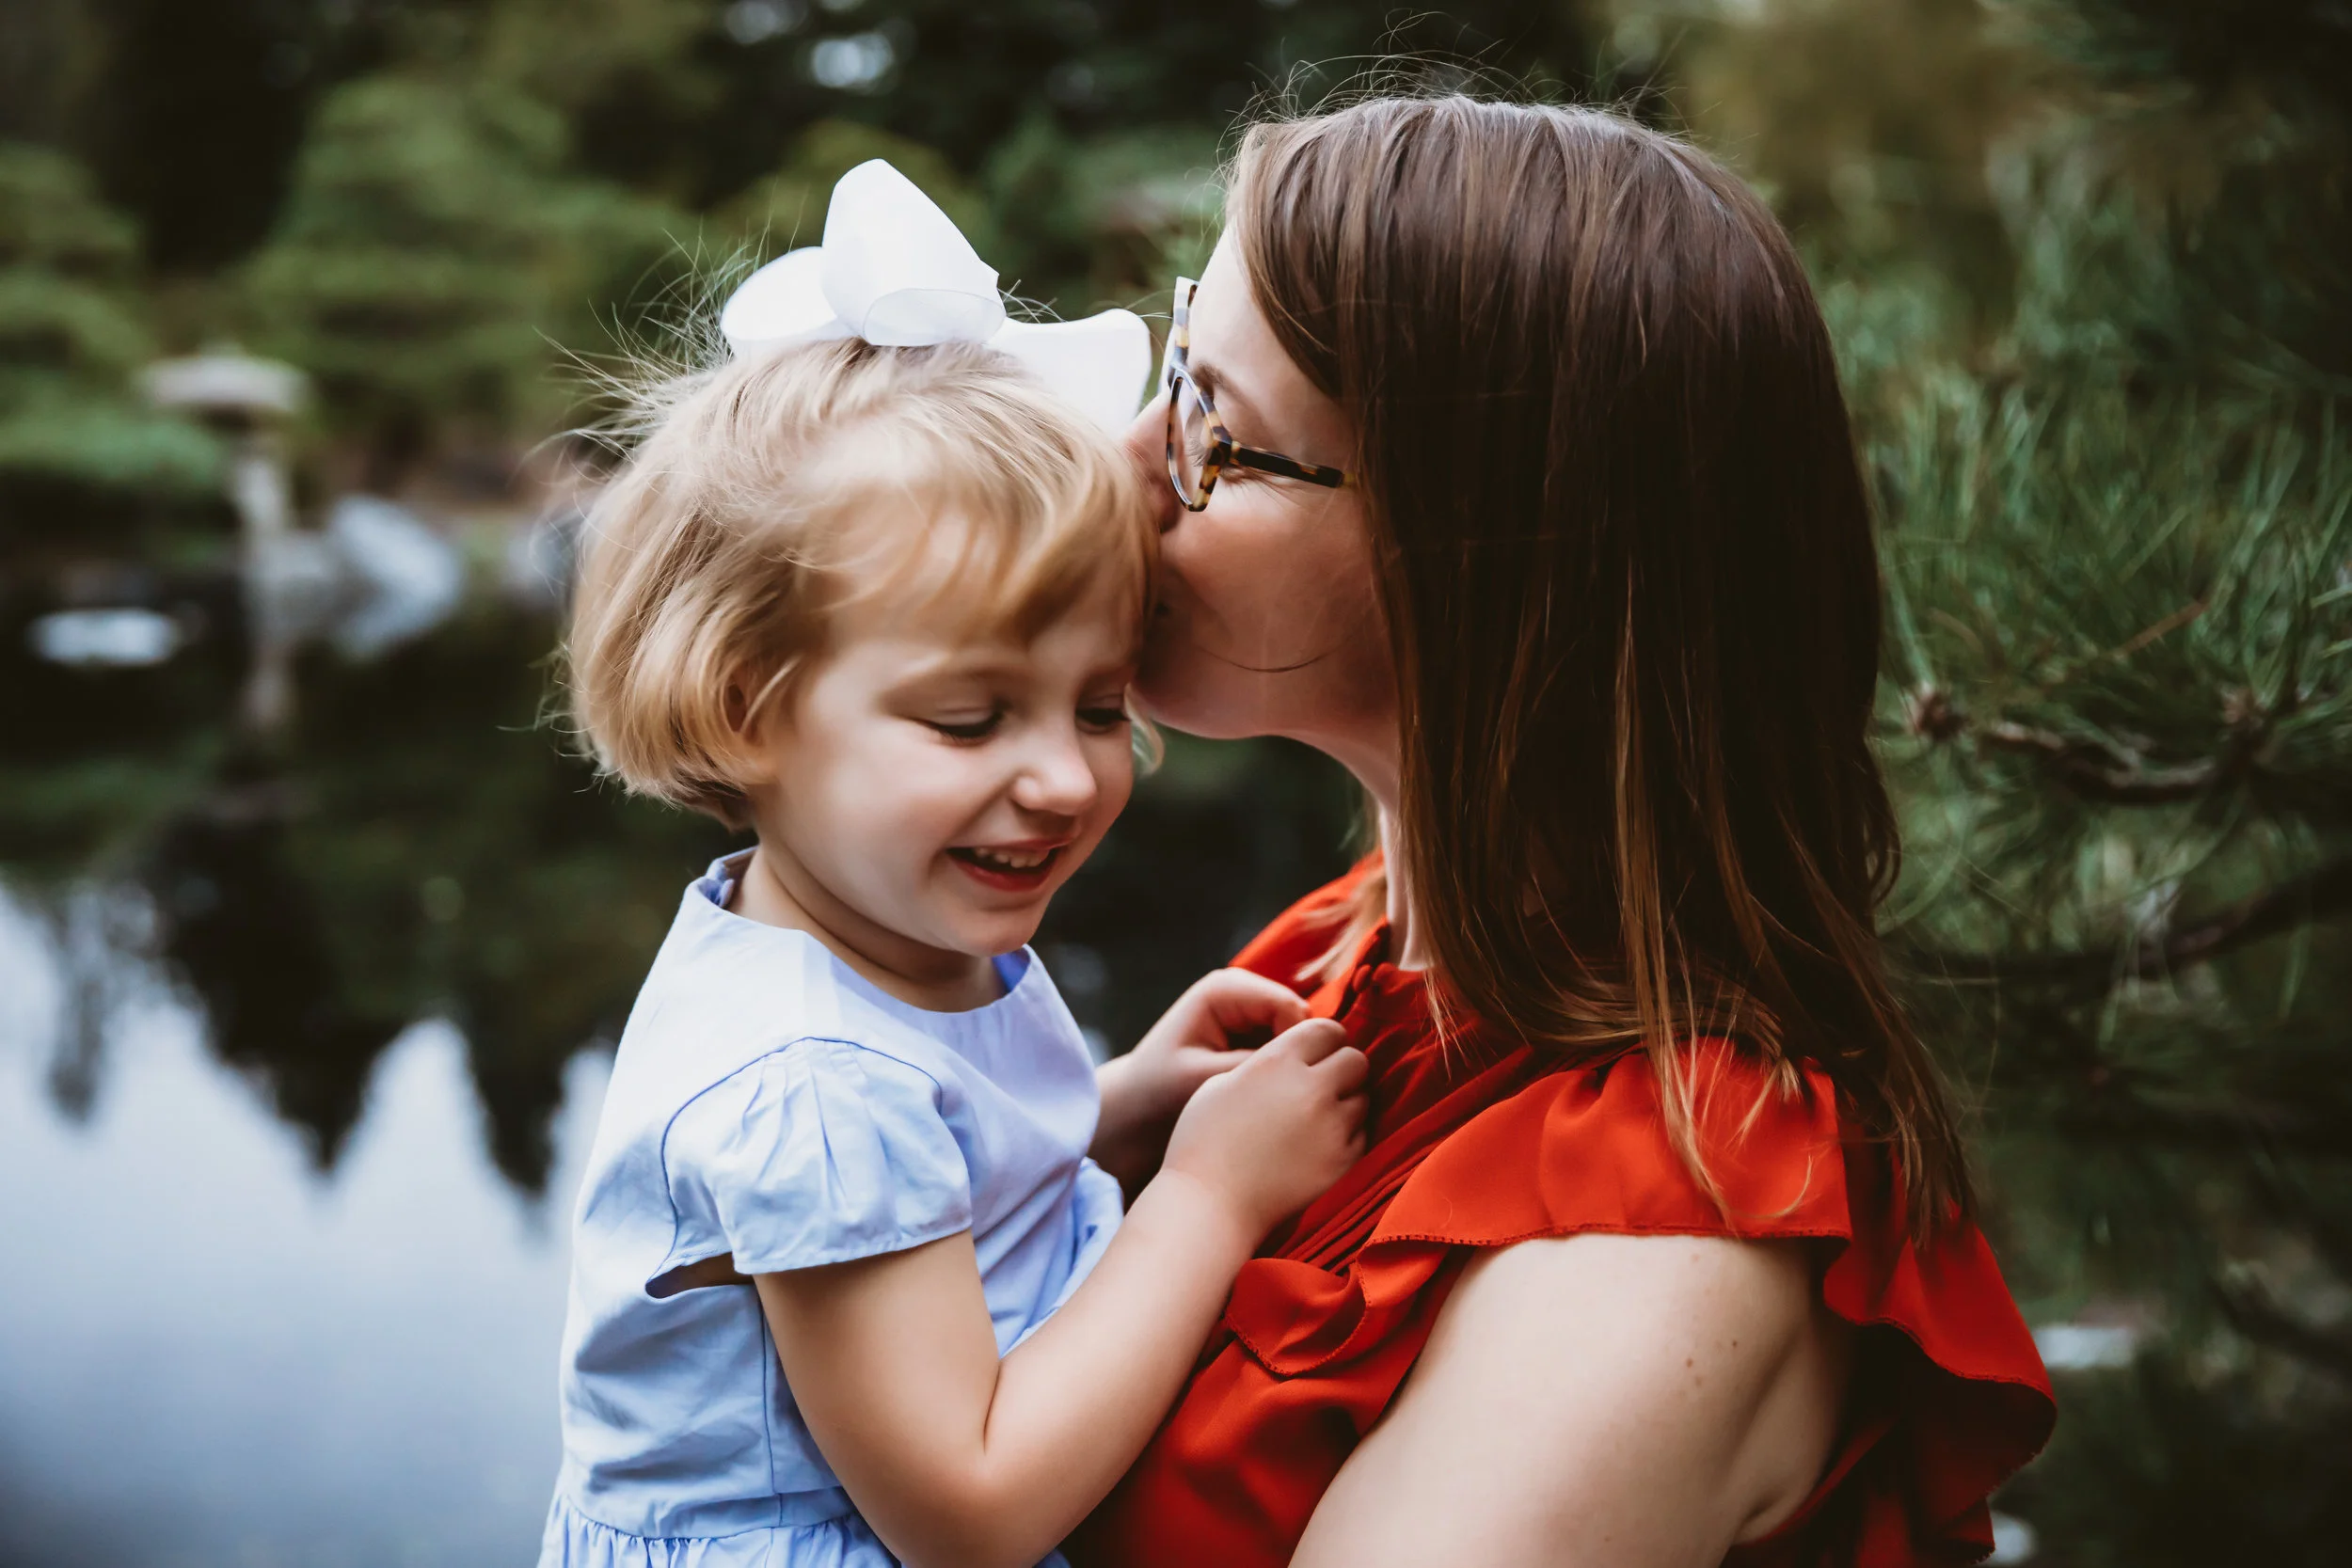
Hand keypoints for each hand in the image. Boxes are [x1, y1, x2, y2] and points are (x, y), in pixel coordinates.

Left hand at [1092, 969, 1311, 1191]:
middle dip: (1296, 1054)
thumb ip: (1252, 1065)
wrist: (1139, 1103)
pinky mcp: (1253, 1027)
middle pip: (1298, 1016)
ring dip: (1291, 1061)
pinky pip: (1288, 1044)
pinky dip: (1284, 1066)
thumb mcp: (1204, 1078)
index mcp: (1223, 990)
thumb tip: (1303, 1062)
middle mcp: (1240, 988)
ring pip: (1298, 1032)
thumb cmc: (1161, 1090)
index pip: (1287, 1007)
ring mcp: (1248, 1006)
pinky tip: (1270, 1092)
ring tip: (1273, 1096)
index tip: (1285, 1086)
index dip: (1296, 1045)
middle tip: (1283, 1095)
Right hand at [1161, 1018, 1368, 1239]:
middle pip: (1356, 1060)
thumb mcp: (1221, 1082)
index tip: (1316, 1053)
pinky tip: (1319, 1144)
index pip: (1329, 1029)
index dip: (1324, 1040)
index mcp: (1279, 1061)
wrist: (1209, 1205)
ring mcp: (1332, 1127)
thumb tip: (1297, 1054)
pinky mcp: (1343, 1161)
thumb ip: (1267, 1061)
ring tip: (1317, 1117)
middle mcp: (1312, 1088)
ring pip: (1364, 1097)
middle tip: (1323, 1084)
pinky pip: (1363, 1134)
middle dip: (1342, 1068)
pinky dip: (1347, 1135)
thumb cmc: (1203, 1142)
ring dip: (1346, 1101)